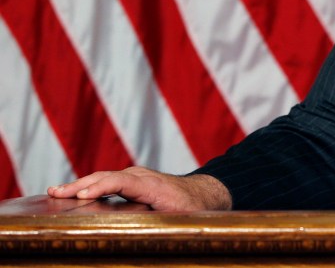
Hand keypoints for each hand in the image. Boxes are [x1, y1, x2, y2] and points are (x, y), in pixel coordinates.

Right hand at [47, 166, 231, 211]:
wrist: (203, 193)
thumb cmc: (192, 208)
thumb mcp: (180, 217)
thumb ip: (163, 222)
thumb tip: (141, 234)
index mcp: (152, 185)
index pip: (122, 182)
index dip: (102, 187)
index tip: (82, 195)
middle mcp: (141, 176)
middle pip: (107, 176)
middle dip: (81, 185)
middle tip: (56, 193)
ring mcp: (135, 176)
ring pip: (104, 177)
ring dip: (80, 185)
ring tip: (55, 192)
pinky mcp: (131, 180)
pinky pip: (107, 181)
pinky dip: (89, 185)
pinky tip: (72, 193)